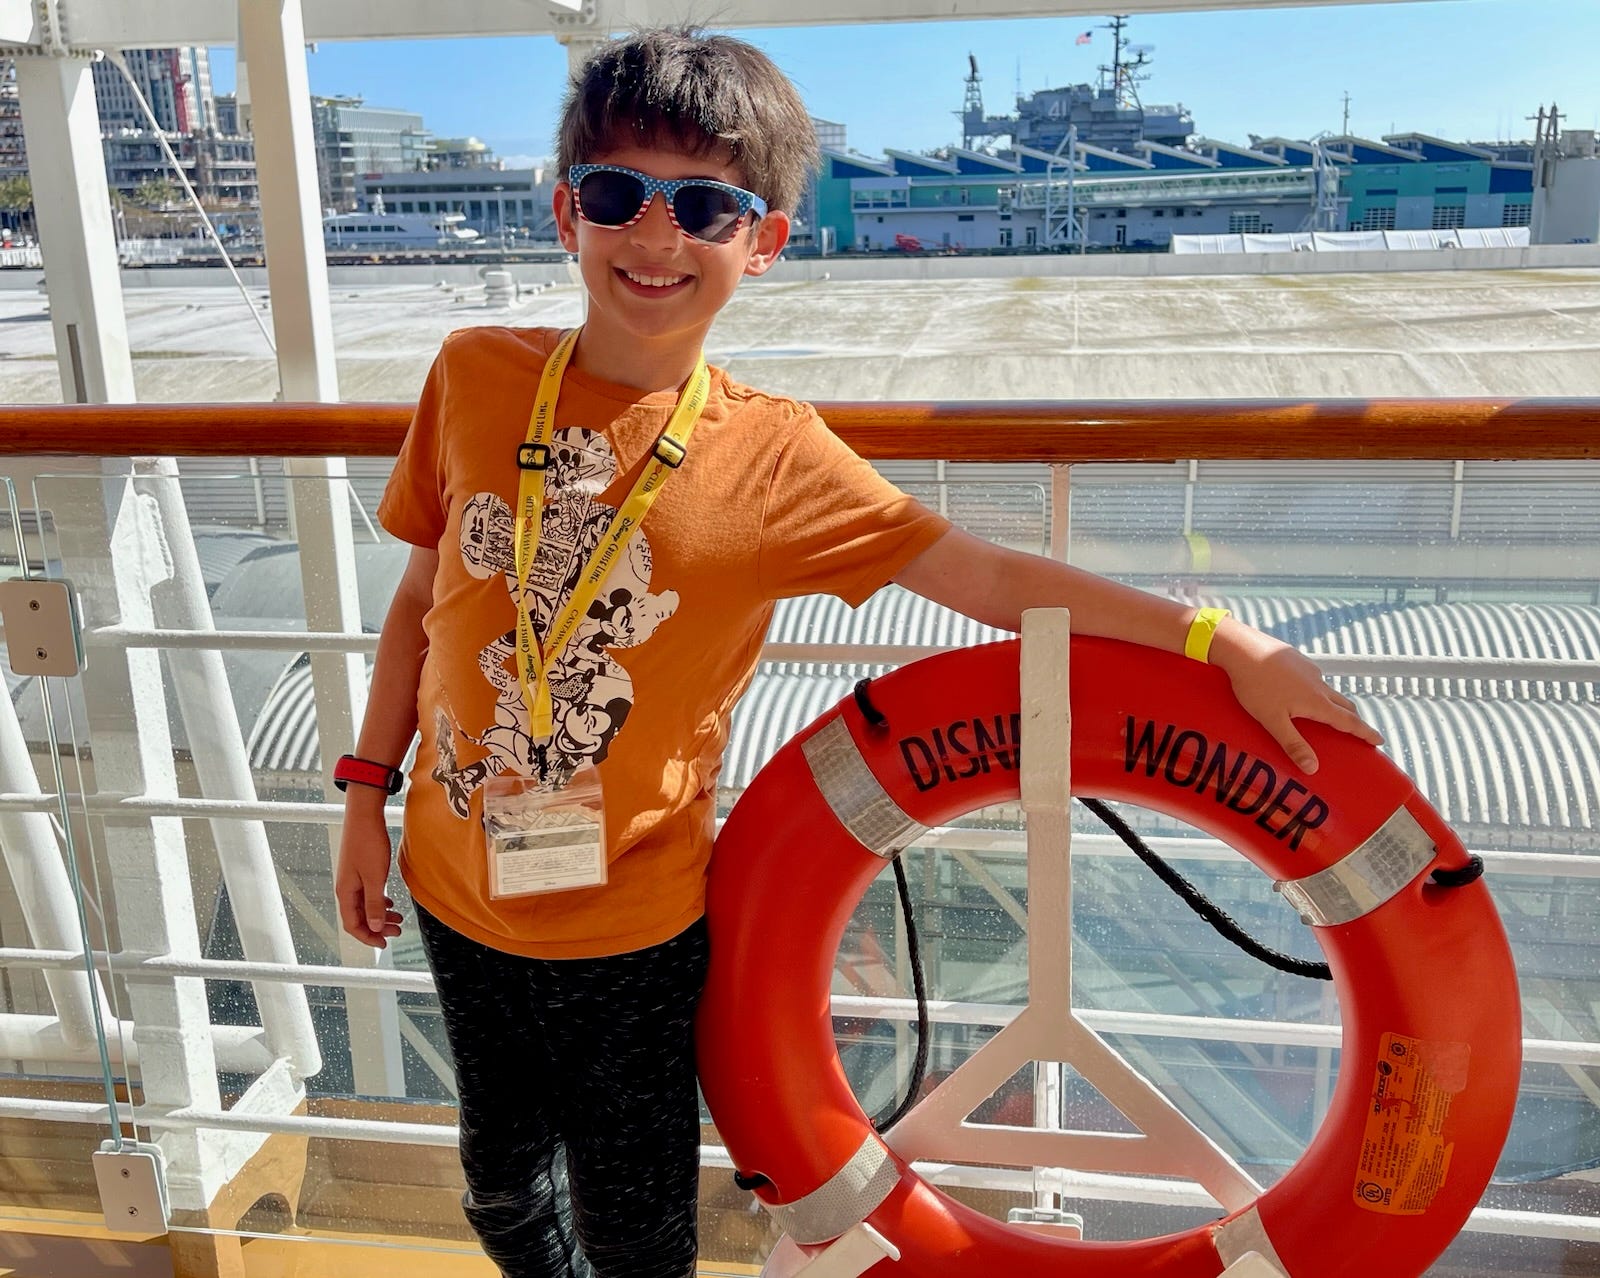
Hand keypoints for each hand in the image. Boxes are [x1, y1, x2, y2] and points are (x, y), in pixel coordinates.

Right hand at [336, 803, 403, 947]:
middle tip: (397, 931)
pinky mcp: (360, 870)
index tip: (384, 943)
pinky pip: (368, 893)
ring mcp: (352, 879)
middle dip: (377, 927)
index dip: (368, 937)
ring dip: (380, 914)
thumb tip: (375, 927)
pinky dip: (379, 901)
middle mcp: (346, 888)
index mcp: (345, 892)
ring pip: (365, 905)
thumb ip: (374, 904)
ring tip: (398, 918)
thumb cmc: (368, 843)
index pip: (353, 925)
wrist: (364, 816)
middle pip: (359, 917)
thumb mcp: (375, 877)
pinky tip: (390, 901)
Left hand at [1209, 620, 1382, 773]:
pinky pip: (1313, 678)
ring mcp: (1309, 669)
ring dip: (1334, 703)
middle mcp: (1319, 684)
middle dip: (1354, 719)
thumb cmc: (1255, 686)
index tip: (1379, 740)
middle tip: (1358, 731)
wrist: (1243, 648)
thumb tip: (1314, 768)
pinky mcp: (1297, 659)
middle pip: (1344, 704)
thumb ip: (1293, 744)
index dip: (1365, 733)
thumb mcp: (1272, 720)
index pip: (1349, 721)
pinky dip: (1316, 690)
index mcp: (1317, 702)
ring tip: (1328, 714)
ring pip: (1328, 690)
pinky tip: (1300, 692)